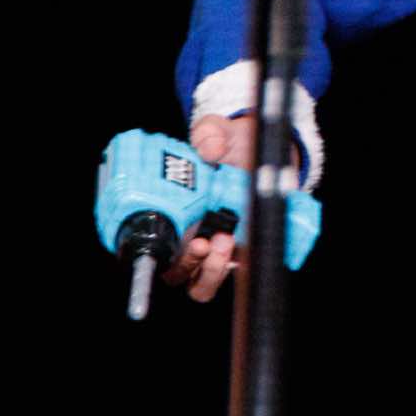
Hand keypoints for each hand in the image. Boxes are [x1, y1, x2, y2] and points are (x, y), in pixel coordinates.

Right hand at [159, 113, 253, 302]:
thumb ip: (210, 134)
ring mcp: (219, 246)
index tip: (160, 253)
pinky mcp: (248, 248)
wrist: (265, 147)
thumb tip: (210, 150)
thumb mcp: (218, 131)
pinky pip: (242, 272)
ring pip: (204, 284)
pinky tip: (251, 240)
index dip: (150, 262)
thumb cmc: (232, 144)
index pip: (154, 252)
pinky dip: (246, 264)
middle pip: (177, 274)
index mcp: (176, 215)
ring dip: (212, 271)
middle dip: (187, 266)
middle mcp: (193, 236)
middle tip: (201, 242)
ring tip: (225, 240)